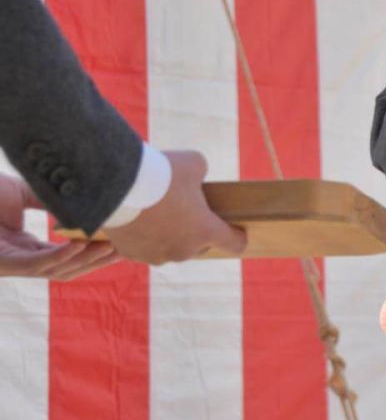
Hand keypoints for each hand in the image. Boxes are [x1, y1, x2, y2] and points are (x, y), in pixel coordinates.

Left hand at [0, 173, 117, 279]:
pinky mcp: (4, 261)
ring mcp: (12, 263)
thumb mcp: (24, 194)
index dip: (94, 251)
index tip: (119, 241)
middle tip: (125, 249)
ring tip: (112, 247)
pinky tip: (79, 244)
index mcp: (25, 249)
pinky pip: (37, 263)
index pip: (66, 256)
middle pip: (68, 268)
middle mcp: (21, 260)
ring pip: (57, 269)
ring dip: (87, 260)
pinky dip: (61, 255)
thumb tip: (83, 199)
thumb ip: (50, 200)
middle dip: (98, 260)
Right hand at [105, 150, 246, 263]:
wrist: (114, 186)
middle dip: (198, 231)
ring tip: (161, 211)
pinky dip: (146, 237)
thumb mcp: (194, 163)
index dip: (237, 235)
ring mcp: (156, 256)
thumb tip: (195, 180)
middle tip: (189, 209)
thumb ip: (202, 174)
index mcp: (205, 231)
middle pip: (200, 246)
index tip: (236, 228)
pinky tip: (142, 219)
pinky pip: (146, 248)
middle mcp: (183, 250)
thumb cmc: (161, 174)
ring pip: (171, 248)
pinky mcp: (131, 255)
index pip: (235, 243)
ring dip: (170, 235)